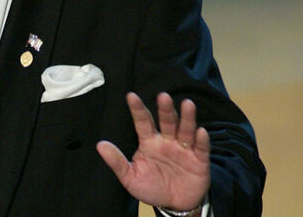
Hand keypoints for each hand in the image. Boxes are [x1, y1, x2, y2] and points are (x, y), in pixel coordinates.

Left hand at [96, 92, 209, 210]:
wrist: (174, 205)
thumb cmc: (151, 187)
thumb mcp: (130, 177)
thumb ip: (117, 161)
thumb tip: (100, 145)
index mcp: (149, 142)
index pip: (143, 122)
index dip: (137, 109)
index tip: (131, 96)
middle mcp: (167, 141)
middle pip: (167, 121)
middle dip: (165, 109)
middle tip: (162, 96)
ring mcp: (184, 149)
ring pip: (185, 130)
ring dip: (187, 117)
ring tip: (187, 104)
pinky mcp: (199, 161)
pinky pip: (201, 149)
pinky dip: (202, 140)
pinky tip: (200, 131)